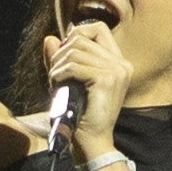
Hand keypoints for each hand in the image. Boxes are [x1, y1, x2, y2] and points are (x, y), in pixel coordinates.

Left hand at [42, 21, 133, 154]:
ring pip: (75, 51)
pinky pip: (74, 66)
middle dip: (61, 53)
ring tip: (55, 83)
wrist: (92, 142)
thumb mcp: (70, 82)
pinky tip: (56, 87)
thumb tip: (50, 38)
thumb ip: (61, 60)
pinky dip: (59, 74)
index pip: (98, 29)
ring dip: (58, 65)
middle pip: (82, 38)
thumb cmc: (80, 115)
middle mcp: (121, 64)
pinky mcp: (106, 79)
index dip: (77, 34)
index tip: (64, 52)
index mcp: (119, 63)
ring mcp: (116, 71)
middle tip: (54, 74)